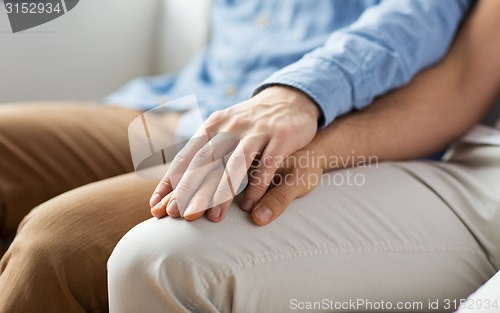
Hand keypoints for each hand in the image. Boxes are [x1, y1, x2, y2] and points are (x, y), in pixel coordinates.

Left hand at [150, 85, 320, 220]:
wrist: (290, 99)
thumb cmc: (251, 124)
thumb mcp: (224, 130)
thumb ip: (203, 152)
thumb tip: (173, 184)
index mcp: (213, 126)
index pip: (186, 156)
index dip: (171, 182)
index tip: (157, 206)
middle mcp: (231, 126)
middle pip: (206, 161)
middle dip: (190, 189)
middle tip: (178, 214)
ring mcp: (256, 131)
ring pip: (235, 163)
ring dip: (222, 191)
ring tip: (213, 218)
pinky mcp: (280, 136)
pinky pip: (267, 163)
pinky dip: (258, 185)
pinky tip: (250, 205)